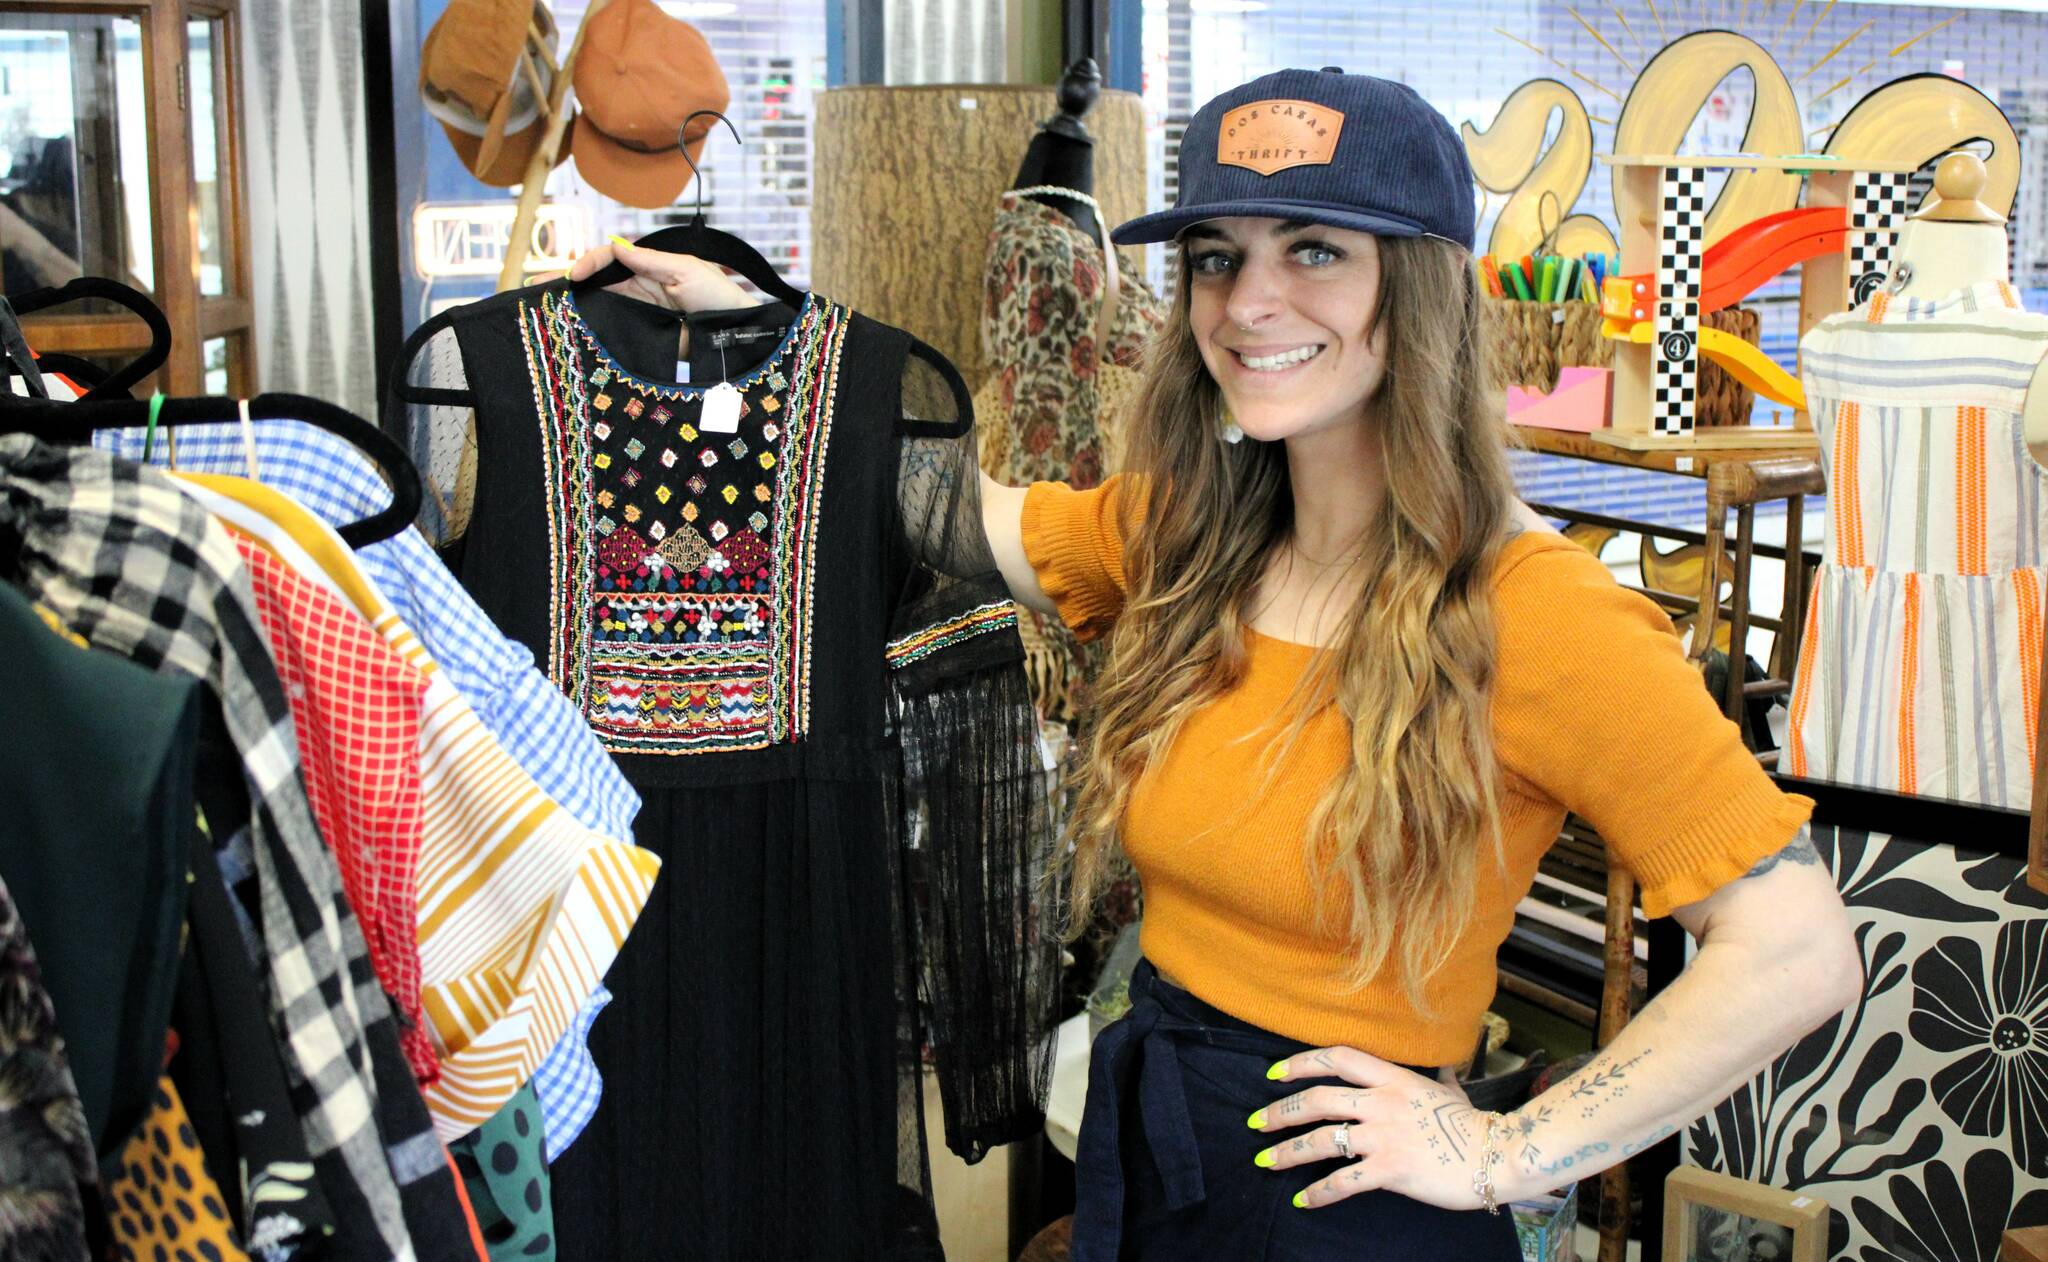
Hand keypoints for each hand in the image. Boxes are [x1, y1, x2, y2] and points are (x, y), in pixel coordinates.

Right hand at [542, 238, 760, 313]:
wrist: (739, 332)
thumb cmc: (720, 295)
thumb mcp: (687, 270)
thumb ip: (650, 261)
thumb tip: (617, 248)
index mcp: (650, 267)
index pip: (609, 259)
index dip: (589, 264)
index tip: (573, 277)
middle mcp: (641, 287)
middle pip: (597, 281)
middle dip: (568, 281)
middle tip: (536, 287)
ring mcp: (640, 311)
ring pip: (600, 304)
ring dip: (574, 304)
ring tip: (544, 308)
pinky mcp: (643, 336)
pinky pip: (613, 328)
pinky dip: (592, 327)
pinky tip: (571, 329)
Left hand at [1250, 1046, 1508, 1212]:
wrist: (1497, 1155)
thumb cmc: (1474, 1125)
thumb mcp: (1451, 1093)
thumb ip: (1438, 1083)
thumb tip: (1445, 1074)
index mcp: (1393, 1078)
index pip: (1338, 1058)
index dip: (1302, 1062)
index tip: (1275, 1073)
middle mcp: (1383, 1102)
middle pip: (1317, 1098)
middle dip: (1280, 1111)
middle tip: (1256, 1122)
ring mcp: (1385, 1136)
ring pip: (1322, 1139)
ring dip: (1288, 1151)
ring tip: (1266, 1160)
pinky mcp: (1391, 1170)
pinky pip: (1344, 1182)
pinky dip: (1318, 1192)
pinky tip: (1302, 1200)